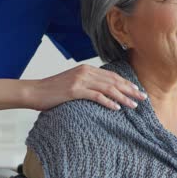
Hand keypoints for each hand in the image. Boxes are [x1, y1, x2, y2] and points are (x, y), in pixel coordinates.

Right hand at [23, 65, 146, 110]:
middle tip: (142, 98)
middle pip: (113, 80)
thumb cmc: (52, 91)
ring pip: (108, 88)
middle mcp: (85, 72)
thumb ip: (86, 84)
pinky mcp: (74, 90)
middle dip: (130, 89)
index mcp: (86, 69)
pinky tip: (117, 108)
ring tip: (133, 105)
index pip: (111, 75)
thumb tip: (102, 92)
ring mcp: (80, 80)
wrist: (34, 92)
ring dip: (123, 97)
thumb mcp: (72, 83)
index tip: (137, 90)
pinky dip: (108, 102)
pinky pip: (96, 96)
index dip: (126, 83)